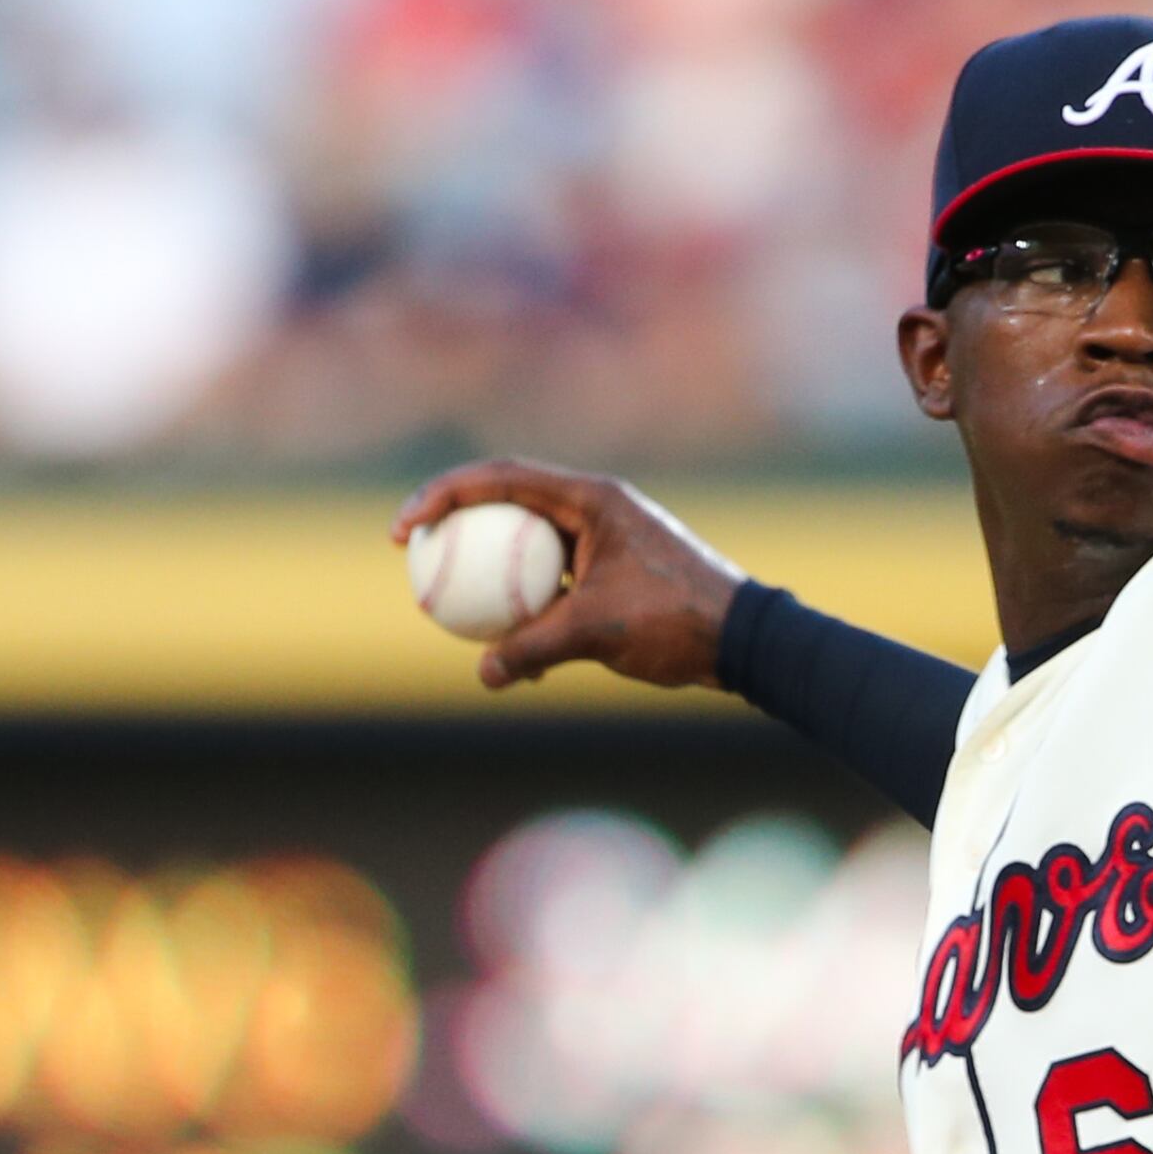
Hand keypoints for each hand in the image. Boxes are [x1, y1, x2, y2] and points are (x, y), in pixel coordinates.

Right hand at [389, 460, 744, 690]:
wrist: (746, 640)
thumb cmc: (678, 621)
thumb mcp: (597, 632)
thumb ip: (533, 647)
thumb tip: (485, 676)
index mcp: (592, 498)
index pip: (499, 478)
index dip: (442, 495)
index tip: (406, 531)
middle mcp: (595, 509)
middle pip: (506, 504)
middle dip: (455, 525)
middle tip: (413, 556)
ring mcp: (604, 540)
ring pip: (528, 548)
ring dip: (489, 572)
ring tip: (445, 602)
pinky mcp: (612, 574)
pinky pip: (553, 583)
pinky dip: (527, 609)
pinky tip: (507, 652)